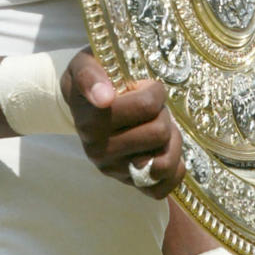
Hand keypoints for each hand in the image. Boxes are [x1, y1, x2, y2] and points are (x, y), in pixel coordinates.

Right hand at [61, 51, 184, 198]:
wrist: (82, 101)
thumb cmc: (93, 78)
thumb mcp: (86, 65)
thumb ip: (90, 76)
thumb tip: (104, 97)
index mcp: (92, 121)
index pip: (147, 106)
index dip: (154, 91)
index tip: (143, 84)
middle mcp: (99, 150)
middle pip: (159, 132)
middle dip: (162, 113)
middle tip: (150, 105)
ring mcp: (113, 170)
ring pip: (164, 162)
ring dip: (170, 140)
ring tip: (158, 125)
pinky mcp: (127, 182)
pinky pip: (161, 188)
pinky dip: (172, 169)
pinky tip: (166, 149)